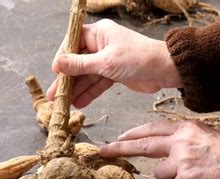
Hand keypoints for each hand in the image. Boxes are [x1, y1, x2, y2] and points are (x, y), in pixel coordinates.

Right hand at [46, 19, 182, 107]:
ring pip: (88, 76)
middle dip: (67, 80)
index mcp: (99, 33)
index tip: (54, 73)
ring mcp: (108, 60)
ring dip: (77, 89)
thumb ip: (80, 65)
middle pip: (78, 62)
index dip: (62, 59)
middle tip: (53, 96)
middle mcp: (102, 45)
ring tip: (64, 104)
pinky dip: (90, 93)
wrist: (165, 70)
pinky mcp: (115, 74)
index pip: (72, 43)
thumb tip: (57, 64)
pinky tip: (79, 103)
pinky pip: (98, 83)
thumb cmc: (138, 59)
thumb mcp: (106, 62)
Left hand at [99, 120, 219, 178]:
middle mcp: (181, 141)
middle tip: (104, 150)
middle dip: (121, 147)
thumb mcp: (209, 136)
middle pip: (144, 144)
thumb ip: (187, 139)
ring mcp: (181, 159)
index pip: (154, 128)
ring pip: (161, 173)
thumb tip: (171, 149)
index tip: (122, 136)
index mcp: (187, 128)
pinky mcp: (185, 177)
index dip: (135, 132)